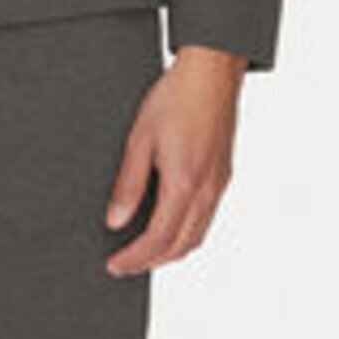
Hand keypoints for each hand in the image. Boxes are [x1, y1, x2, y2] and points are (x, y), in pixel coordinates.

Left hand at [102, 45, 245, 276]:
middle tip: (125, 263)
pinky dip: (186, 232)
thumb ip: (129, 183)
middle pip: (180, 246)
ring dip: (170, 250)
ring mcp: (219, 185)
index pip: (158, 240)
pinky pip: (207, 218)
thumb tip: (115, 220)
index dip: (135, 258)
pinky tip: (170, 223)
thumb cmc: (176, 97)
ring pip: (197, 236)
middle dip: (151, 261)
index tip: (115, 265)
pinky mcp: (223, 176)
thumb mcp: (140, 138)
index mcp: (184, 184)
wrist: (211, 73)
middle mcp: (207, 191)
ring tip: (143, 250)